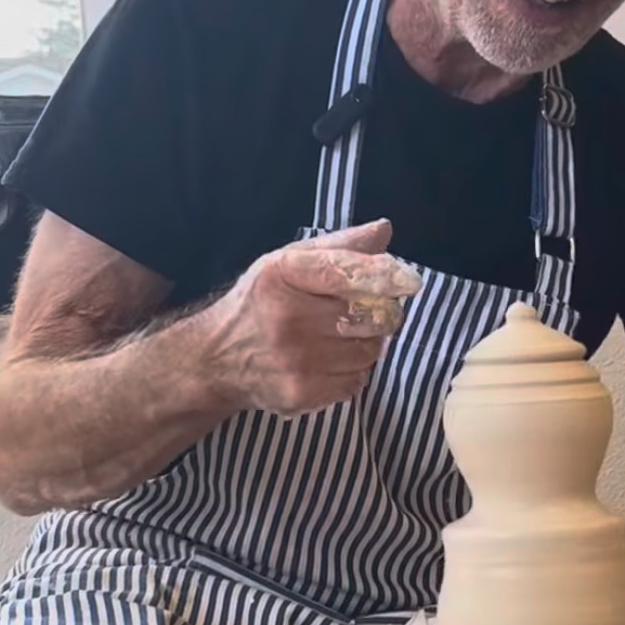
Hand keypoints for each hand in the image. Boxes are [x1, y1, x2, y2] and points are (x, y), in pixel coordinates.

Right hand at [217, 220, 420, 416]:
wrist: (216, 360)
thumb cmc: (260, 303)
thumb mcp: (288, 264)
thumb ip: (339, 247)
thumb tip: (384, 231)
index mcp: (284, 276)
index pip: (346, 272)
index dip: (384, 276)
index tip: (408, 281)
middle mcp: (288, 318)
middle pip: (372, 316)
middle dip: (379, 314)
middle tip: (363, 312)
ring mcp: (295, 360)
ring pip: (370, 352)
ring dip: (366, 345)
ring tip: (338, 338)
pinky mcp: (302, 394)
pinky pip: (357, 382)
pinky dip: (352, 372)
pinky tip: (327, 362)